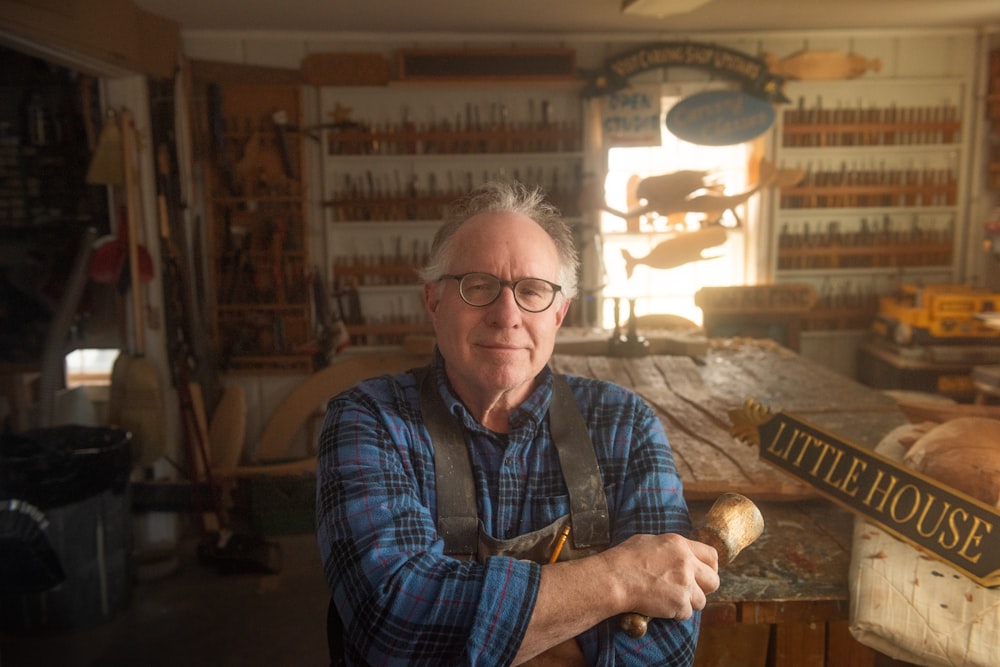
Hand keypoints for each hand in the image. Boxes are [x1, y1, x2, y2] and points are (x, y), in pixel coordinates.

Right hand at [602, 532, 719, 620]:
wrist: (614, 579)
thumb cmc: (623, 559)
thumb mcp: (648, 542)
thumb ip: (670, 549)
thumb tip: (678, 554)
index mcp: (679, 545)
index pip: (711, 555)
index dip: (710, 568)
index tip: (702, 575)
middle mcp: (686, 563)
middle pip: (713, 581)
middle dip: (704, 589)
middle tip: (690, 591)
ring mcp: (685, 584)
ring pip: (701, 601)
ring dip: (687, 603)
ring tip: (669, 600)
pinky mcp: (679, 603)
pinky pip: (686, 613)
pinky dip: (675, 614)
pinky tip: (660, 607)